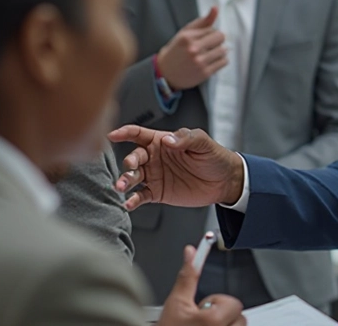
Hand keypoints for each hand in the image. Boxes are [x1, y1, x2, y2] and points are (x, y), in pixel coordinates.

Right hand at [109, 126, 244, 210]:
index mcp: (162, 141)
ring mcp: (154, 175)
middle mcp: (154, 157)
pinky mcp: (158, 192)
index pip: (139, 134)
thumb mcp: (203, 143)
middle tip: (131, 166)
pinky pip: (141, 196)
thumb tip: (167, 140)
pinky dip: (133, 200)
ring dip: (125, 181)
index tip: (113, 135)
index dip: (125, 132)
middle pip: (134, 157)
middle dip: (129, 161)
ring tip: (122, 187)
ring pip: (133, 177)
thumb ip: (186, 138)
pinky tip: (128, 204)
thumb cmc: (214, 157)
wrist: (224, 181)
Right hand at [156, 244, 245, 325]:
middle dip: (222, 315)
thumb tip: (191, 253)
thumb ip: (188, 277)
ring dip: (225, 325)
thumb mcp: (175, 302)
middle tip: (202, 320)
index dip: (217, 303)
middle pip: (239, 317)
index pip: (234, 303)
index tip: (207, 307)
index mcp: (214, 321)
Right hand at [157, 7, 226, 90]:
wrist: (166, 72)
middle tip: (209, 45)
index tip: (204, 39)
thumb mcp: (185, 33)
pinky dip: (221, 60)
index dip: (210, 33)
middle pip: (221, 38)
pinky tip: (212, 61)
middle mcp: (193, 49)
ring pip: (223, 50)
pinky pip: (224, 62)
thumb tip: (215, 8)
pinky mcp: (205, 72)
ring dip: (219, 51)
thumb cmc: (177, 50)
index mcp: (188, 37)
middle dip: (217, 41)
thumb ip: (202, 21)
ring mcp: (199, 62)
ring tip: (210, 53)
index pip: (213, 29)